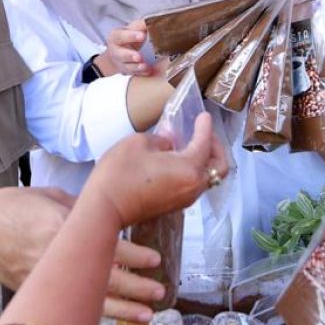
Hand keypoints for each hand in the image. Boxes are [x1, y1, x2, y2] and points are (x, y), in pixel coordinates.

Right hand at [0, 187, 164, 321]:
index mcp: (62, 226)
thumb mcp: (49, 198)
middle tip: (159, 291)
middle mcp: (58, 256)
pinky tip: (113, 318)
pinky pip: (70, 303)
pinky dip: (93, 312)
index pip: (106, 246)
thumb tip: (104, 216)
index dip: (133, 256)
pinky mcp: (36, 290)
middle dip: (135, 288)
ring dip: (122, 309)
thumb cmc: (9, 207)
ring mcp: (46, 277)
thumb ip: (77, 209)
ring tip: (147, 315)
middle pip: (104, 278)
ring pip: (90, 299)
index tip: (154, 260)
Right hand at [84, 112, 228, 227]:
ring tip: (189, 145)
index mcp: (189, 169)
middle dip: (216, 148)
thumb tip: (170, 141)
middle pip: (219, 167)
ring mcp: (184, 199)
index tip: (204, 116)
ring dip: (204, 161)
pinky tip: (178, 161)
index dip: (205, 127)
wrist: (104, 208)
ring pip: (207, 178)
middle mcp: (192, 187)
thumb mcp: (139, 143)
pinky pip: (193, 185)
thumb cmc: (119, 174)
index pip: (205, 143)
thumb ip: (161, 139)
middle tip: (204, 134)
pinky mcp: (173, 205)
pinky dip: (193, 171)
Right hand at [99, 19, 150, 76]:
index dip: (131, 36)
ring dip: (136, 67)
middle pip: (121, 54)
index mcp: (115, 37)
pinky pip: (134, 74)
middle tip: (139, 56)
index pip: (121, 36)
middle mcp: (115, 51)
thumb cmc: (128, 38)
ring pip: (127, 66)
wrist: (118, 53)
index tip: (142, 35)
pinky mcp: (127, 71)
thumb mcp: (132, 29)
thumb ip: (141, 25)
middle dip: (130, 55)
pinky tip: (149, 71)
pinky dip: (141, 73)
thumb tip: (156, 19)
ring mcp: (120, 63)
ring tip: (145, 66)